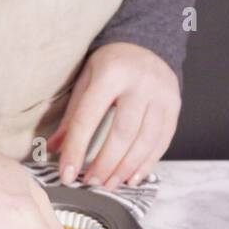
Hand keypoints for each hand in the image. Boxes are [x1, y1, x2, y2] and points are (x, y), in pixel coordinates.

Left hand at [49, 42, 179, 190]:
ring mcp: (161, 94)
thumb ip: (72, 116)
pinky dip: (146, 163)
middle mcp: (140, 83)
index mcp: (111, 74)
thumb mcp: (86, 81)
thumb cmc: (111, 66)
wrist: (145, 45)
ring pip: (145, 141)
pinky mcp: (174, 106)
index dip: (76, 150)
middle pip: (122, 134)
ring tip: (109, 184)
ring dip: (125, 168)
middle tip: (91, 182)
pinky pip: (162, 141)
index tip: (67, 173)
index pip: (88, 118)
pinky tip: (132, 177)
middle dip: (105, 164)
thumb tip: (53, 149)